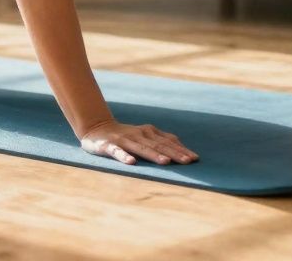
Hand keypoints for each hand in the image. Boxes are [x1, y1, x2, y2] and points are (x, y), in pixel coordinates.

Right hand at [79, 119, 198, 164]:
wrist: (96, 128)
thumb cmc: (125, 136)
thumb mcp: (145, 136)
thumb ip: (161, 141)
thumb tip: (183, 149)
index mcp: (148, 132)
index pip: (168, 142)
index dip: (181, 150)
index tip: (195, 159)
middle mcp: (138, 134)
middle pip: (158, 145)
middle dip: (174, 154)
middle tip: (187, 162)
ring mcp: (123, 140)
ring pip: (141, 148)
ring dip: (154, 155)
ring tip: (166, 163)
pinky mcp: (108, 146)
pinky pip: (117, 152)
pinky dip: (124, 157)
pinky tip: (132, 163)